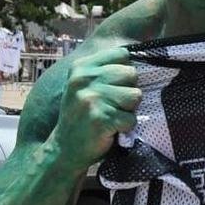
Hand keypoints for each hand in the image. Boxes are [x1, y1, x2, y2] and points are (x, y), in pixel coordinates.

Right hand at [53, 46, 140, 165]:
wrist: (64, 150)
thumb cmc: (80, 116)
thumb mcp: (83, 86)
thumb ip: (104, 70)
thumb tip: (139, 58)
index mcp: (81, 67)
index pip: (122, 54)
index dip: (125, 71)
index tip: (114, 86)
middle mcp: (85, 79)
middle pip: (132, 74)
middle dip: (128, 92)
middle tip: (111, 106)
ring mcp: (92, 98)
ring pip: (135, 95)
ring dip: (128, 110)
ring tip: (111, 116)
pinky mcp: (101, 118)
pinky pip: (131, 119)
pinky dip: (126, 128)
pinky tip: (110, 129)